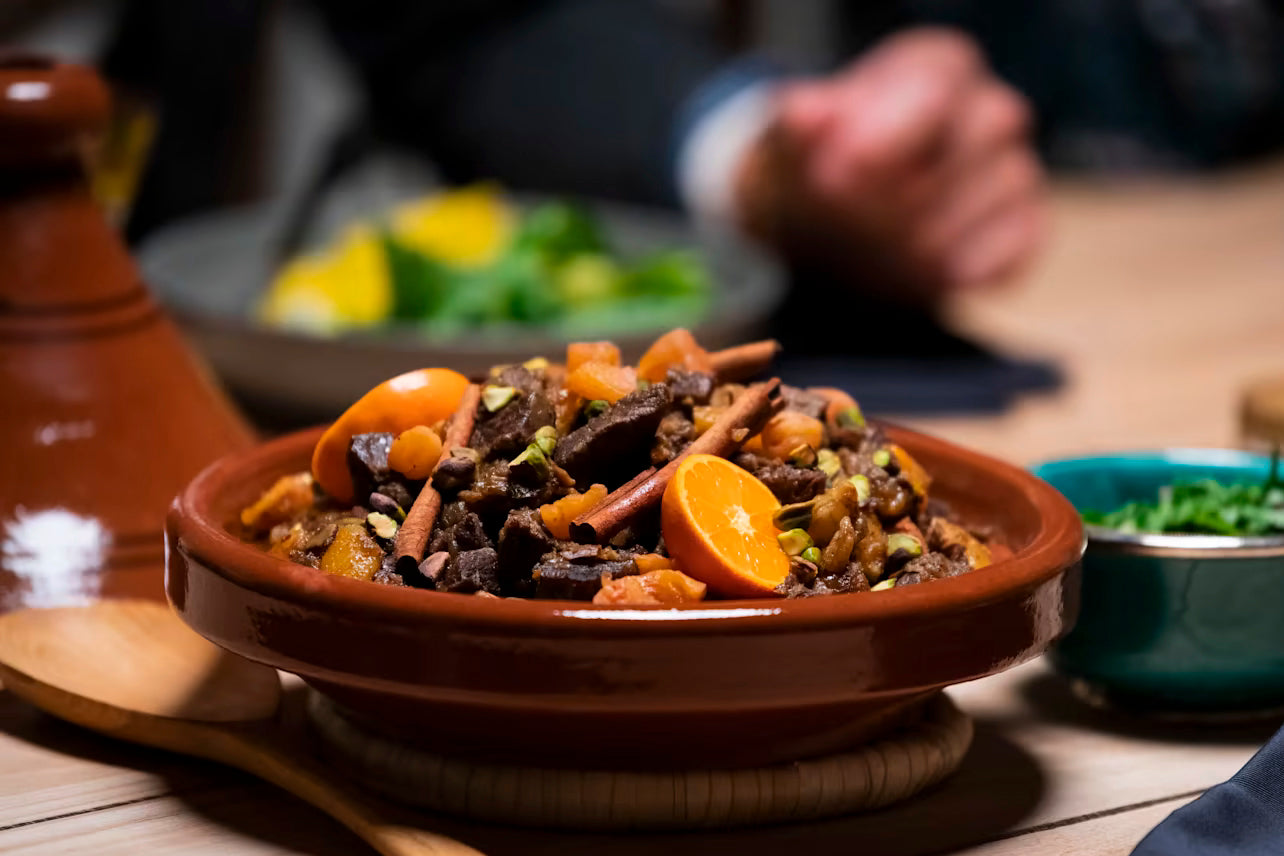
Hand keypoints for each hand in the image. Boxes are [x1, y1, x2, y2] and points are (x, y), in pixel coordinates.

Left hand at [735, 28, 1044, 301]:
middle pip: (982, 132)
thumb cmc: (824, 166)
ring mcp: (1013, 169)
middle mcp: (987, 110)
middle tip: (850, 218)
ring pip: (1003, 189)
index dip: (885, 134)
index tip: (833, 176)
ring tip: (878, 249)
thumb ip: (802, 124)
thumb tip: (805, 114)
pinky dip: (971, 266)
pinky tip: (927, 273)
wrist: (838, 227)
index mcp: (936, 68)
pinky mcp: (1022, 229)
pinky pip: (1017, 246)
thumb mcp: (798, 143)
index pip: (934, 89)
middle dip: (909, 185)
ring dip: (932, 231)